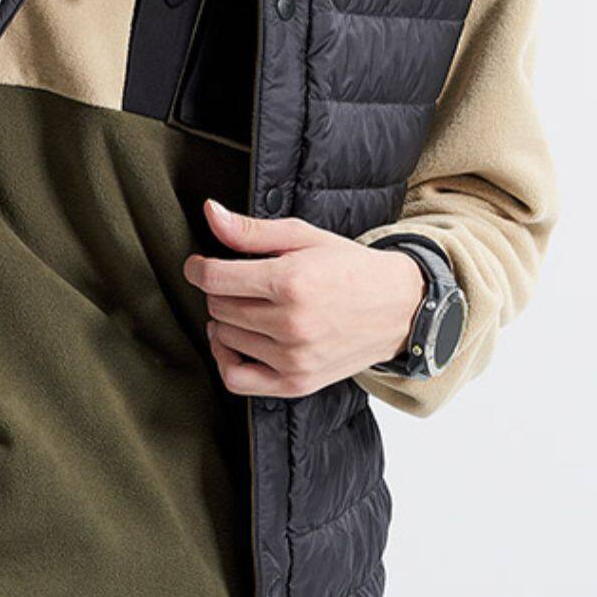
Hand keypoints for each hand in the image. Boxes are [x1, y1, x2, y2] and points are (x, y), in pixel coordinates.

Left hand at [183, 198, 425, 398]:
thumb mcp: (303, 237)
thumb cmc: (350, 268)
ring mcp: (294, 357)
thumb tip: (211, 213)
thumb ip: (252, 231)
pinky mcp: (297, 383)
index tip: (198, 265)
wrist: (398, 308)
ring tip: (246, 306)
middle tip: (238, 282)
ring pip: (225, 338)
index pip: (215, 279)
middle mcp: (291, 323)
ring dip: (226, 321)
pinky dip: (225, 360)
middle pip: (219, 307)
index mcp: (291, 281)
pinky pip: (238, 380)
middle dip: (220, 291)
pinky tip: (233, 342)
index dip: (197, 269)